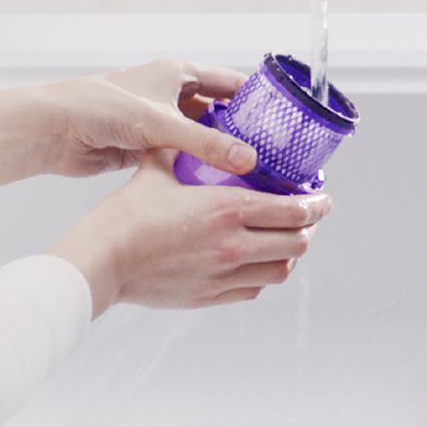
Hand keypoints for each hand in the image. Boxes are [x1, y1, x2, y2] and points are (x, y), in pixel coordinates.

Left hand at [35, 59, 256, 177]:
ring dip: (221, 154)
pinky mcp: (146, 146)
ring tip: (252, 177)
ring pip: (201, 138)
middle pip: (220, 113)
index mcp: (178, 73)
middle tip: (273, 158)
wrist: (53, 130)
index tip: (286, 123)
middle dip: (244, 133)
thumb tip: (248, 161)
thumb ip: (206, 143)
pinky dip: (198, 168)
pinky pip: (183, 157)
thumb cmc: (101, 109)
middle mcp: (171, 93)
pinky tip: (217, 188)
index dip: (258, 101)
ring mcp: (159, 121)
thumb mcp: (160, 124)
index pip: (231, 83)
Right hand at [49, 151, 333, 316]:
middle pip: (297, 243)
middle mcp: (234, 245)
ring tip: (286, 241)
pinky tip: (256, 262)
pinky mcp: (210, 296)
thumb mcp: (157, 169)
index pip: (294, 211)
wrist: (104, 262)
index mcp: (227, 209)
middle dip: (310, 229)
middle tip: (309, 218)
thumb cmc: (126, 215)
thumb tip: (192, 130)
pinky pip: (254, 289)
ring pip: (280, 270)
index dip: (317, 205)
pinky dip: (263, 275)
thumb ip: (183, 149)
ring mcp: (224, 275)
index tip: (323, 198)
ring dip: (290, 254)